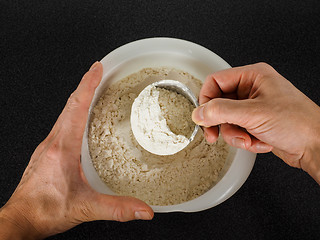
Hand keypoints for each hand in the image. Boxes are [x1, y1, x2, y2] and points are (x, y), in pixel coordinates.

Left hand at [0, 62, 153, 239]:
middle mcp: (53, 142)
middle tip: (96, 72)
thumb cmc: (44, 210)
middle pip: (69, 105)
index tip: (96, 69)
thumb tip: (142, 210)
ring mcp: (48, 146)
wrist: (21, 218)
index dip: (88, 85)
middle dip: (84, 85)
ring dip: (78, 98)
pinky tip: (79, 120)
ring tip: (90, 89)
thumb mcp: (85, 208)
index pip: (76, 107)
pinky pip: (61, 125)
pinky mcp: (47, 153)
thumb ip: (116, 208)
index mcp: (62, 148)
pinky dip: (72, 113)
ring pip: (64, 114)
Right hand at [192, 63, 319, 183]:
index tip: (203, 117)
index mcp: (253, 76)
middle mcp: (251, 89)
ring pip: (226, 120)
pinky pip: (237, 130)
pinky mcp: (255, 122)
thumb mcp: (253, 114)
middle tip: (216, 135)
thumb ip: (221, 111)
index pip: (216, 81)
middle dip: (221, 123)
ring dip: (235, 135)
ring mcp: (253, 107)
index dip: (206, 99)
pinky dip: (245, 140)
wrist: (317, 146)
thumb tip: (199, 112)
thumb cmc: (298, 123)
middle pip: (219, 103)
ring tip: (249, 139)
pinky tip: (260, 142)